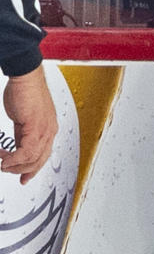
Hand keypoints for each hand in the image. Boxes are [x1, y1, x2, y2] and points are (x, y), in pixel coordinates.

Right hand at [1, 67, 57, 184]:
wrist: (25, 77)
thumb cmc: (24, 92)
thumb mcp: (23, 119)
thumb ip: (23, 133)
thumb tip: (18, 144)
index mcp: (49, 129)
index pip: (43, 155)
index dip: (32, 169)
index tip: (23, 177)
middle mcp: (50, 131)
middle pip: (39, 160)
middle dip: (22, 170)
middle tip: (7, 169)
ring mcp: (45, 130)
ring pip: (33, 159)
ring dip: (15, 165)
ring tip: (3, 163)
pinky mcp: (36, 127)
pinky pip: (26, 151)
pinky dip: (14, 158)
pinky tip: (5, 158)